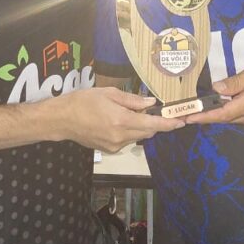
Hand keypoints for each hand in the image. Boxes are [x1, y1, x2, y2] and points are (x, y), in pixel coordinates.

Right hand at [54, 86, 184, 151]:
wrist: (62, 119)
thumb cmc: (83, 101)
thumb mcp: (109, 93)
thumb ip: (132, 100)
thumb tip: (150, 103)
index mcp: (122, 120)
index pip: (152, 125)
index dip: (169, 124)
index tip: (181, 122)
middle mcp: (121, 137)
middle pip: (148, 132)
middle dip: (155, 124)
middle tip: (158, 112)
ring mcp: (115, 146)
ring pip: (137, 136)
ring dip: (140, 126)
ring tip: (128, 113)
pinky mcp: (109, 150)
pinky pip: (126, 140)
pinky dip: (129, 131)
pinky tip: (117, 121)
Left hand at [184, 62, 243, 126]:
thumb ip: (236, 81)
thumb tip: (216, 88)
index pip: (221, 114)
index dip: (203, 116)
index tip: (188, 118)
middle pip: (223, 118)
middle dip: (204, 116)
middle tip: (185, 112)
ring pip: (229, 118)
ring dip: (214, 114)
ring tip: (196, 108)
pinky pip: (236, 116)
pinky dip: (225, 112)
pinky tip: (218, 105)